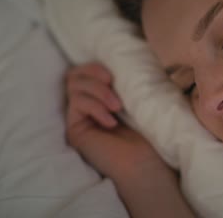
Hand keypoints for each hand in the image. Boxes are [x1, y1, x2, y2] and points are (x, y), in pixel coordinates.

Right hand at [65, 63, 170, 180]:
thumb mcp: (139, 100)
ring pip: (73, 87)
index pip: (85, 71)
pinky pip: (76, 105)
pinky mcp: (75, 131)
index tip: (114, 73)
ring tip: (117, 107)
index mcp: (101, 96)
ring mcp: (79, 118)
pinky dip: (95, 108)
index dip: (95, 67)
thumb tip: (127, 58)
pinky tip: (110, 123)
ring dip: (98, 91)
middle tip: (113, 84)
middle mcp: (87, 106)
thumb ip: (127, 81)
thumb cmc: (148, 134)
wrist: (146, 164)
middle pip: (74, 75)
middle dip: (94, 75)